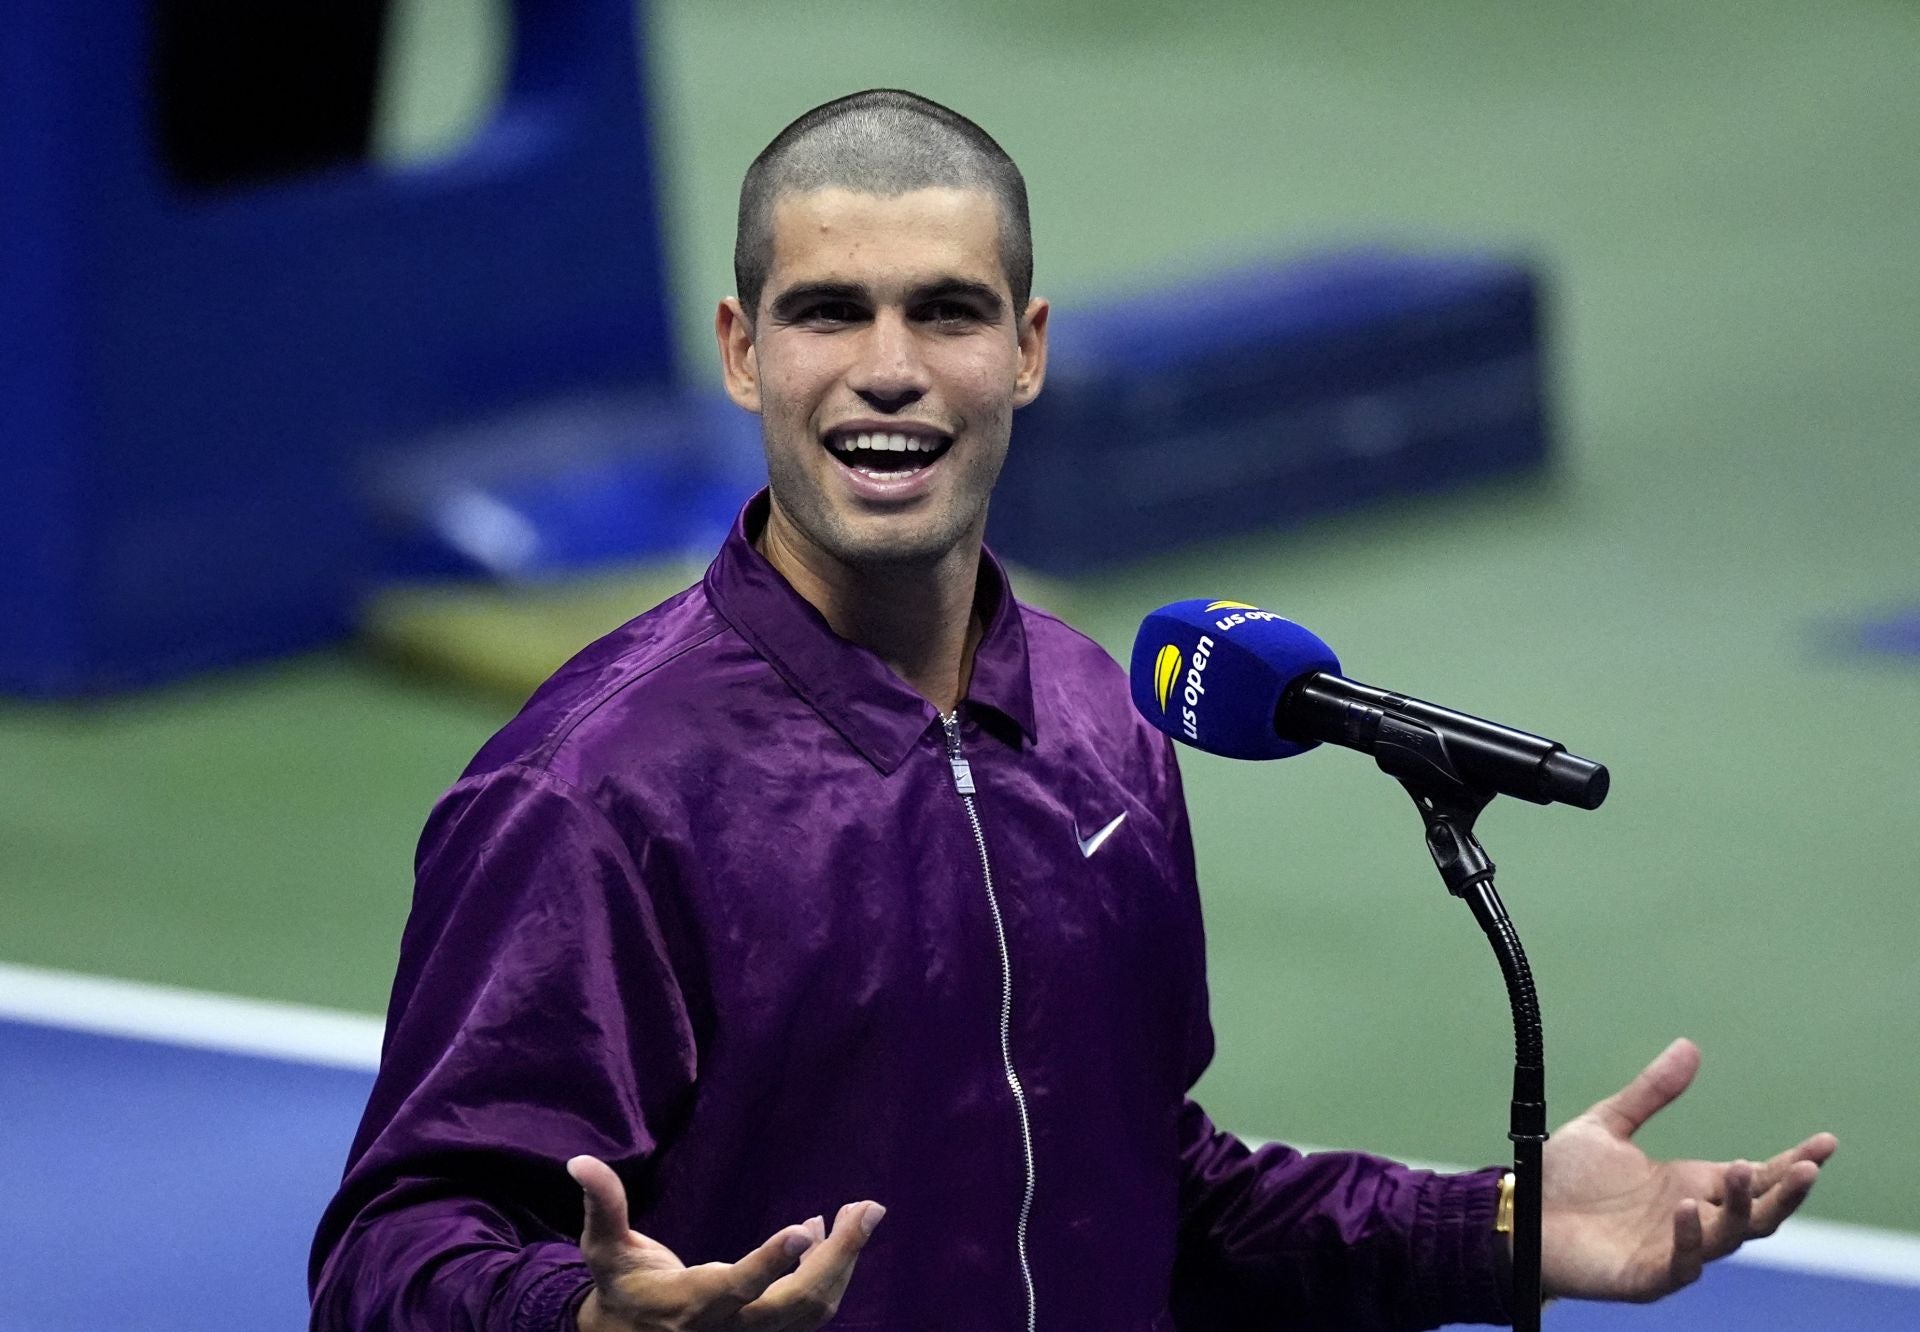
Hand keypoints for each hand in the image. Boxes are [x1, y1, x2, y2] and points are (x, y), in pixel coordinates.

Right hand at [568, 1155, 884, 1330]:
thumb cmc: (620, 1286)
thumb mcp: (604, 1248)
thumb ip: (603, 1205)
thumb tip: (580, 1162)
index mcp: (691, 1307)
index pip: (737, 1288)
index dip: (770, 1261)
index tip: (804, 1227)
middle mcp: (729, 1330)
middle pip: (798, 1304)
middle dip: (840, 1257)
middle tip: (868, 1208)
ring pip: (814, 1310)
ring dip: (844, 1261)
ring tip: (861, 1213)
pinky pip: (810, 1311)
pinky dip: (829, 1272)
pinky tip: (830, 1236)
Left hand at [1537, 1038, 1836, 1301]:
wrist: (1518, 1215)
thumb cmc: (1564, 1177)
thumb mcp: (1610, 1124)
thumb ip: (1651, 1092)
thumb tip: (1689, 1045)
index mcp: (1692, 1185)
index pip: (1758, 1177)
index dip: (1793, 1162)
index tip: (1827, 1142)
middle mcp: (1693, 1219)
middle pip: (1759, 1213)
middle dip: (1786, 1191)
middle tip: (1807, 1166)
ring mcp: (1674, 1250)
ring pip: (1729, 1237)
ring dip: (1743, 1207)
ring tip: (1743, 1169)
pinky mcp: (1648, 1277)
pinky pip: (1682, 1263)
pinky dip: (1691, 1237)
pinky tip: (1688, 1207)